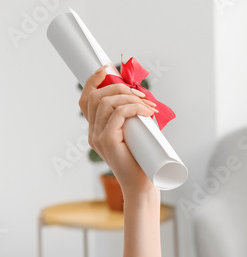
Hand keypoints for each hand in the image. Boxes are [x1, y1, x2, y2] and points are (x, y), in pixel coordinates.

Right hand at [78, 65, 158, 197]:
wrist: (142, 187)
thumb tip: (144, 100)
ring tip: (149, 105)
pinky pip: (117, 116)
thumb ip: (133, 121)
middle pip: (97, 97)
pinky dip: (132, 108)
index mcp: (96, 129)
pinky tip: (146, 111)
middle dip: (120, 88)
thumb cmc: (143, 163)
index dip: (93, 81)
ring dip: (130, 97)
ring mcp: (98, 137)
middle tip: (143, 94)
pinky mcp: (108, 142)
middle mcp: (93, 132)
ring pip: (107, 104)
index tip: (108, 69)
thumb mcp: (136, 136)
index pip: (87, 99)